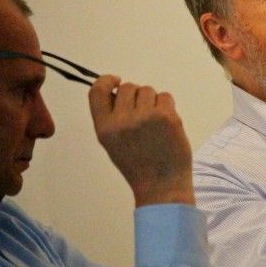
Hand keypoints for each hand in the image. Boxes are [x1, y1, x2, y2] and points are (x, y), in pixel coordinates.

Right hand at [88, 75, 193, 206]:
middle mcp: (122, 121)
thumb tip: (120, 90)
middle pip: (128, 87)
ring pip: (148, 90)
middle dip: (136, 95)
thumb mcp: (113, 143)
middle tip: (143, 114)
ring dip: (153, 101)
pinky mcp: (167, 117)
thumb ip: (112, 118)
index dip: (107, 81)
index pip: (97, 91)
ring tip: (155, 123)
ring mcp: (146, 117)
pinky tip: (166, 124)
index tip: (116, 80)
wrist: (162, 185)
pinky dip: (167, 106)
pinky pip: (166, 96)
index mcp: (104, 128)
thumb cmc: (138, 165)